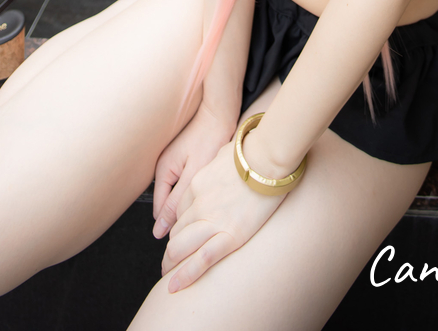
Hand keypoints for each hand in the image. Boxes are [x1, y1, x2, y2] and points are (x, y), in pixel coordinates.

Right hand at [152, 103, 235, 239]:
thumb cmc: (210, 139)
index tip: (189, 235)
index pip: (160, 209)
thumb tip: (159, 229)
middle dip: (182, 213)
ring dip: (189, 201)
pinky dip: (195, 189)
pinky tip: (209, 192)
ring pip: (178, 192)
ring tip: (206, 210)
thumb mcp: (193, 173)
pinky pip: (186, 181)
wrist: (221, 113)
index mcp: (162, 171)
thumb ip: (176, 201)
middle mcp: (164, 166)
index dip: (173, 224)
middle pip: (168, 201)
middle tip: (201, 224)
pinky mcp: (186, 158)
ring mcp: (174, 161)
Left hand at [161, 139, 283, 291]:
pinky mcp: (230, 235)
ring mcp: (212, 220)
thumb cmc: (253, 151)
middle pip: (176, 232)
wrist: (269, 158)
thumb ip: (217, 163)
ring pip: (181, 247)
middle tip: (168, 262)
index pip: (179, 212)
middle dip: (171, 249)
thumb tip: (221, 160)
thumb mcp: (225, 152)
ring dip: (172, 264)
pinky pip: (202, 259)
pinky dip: (186, 275)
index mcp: (197, 184)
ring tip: (168, 276)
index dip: (177, 226)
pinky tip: (175, 287)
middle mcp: (199, 204)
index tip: (179, 236)